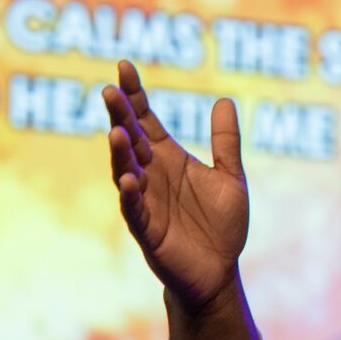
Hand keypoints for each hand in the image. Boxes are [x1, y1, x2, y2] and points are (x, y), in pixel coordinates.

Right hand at [100, 59, 248, 314]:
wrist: (219, 274)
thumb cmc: (221, 227)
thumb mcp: (231, 178)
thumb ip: (226, 142)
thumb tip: (225, 101)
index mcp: (168, 159)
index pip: (145, 119)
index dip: (135, 94)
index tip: (124, 65)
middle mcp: (151, 175)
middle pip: (130, 139)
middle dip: (119, 116)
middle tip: (109, 90)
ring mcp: (145, 201)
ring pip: (125, 170)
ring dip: (119, 152)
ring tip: (116, 131)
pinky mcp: (147, 230)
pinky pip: (134, 209)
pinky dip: (129, 194)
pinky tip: (127, 179)